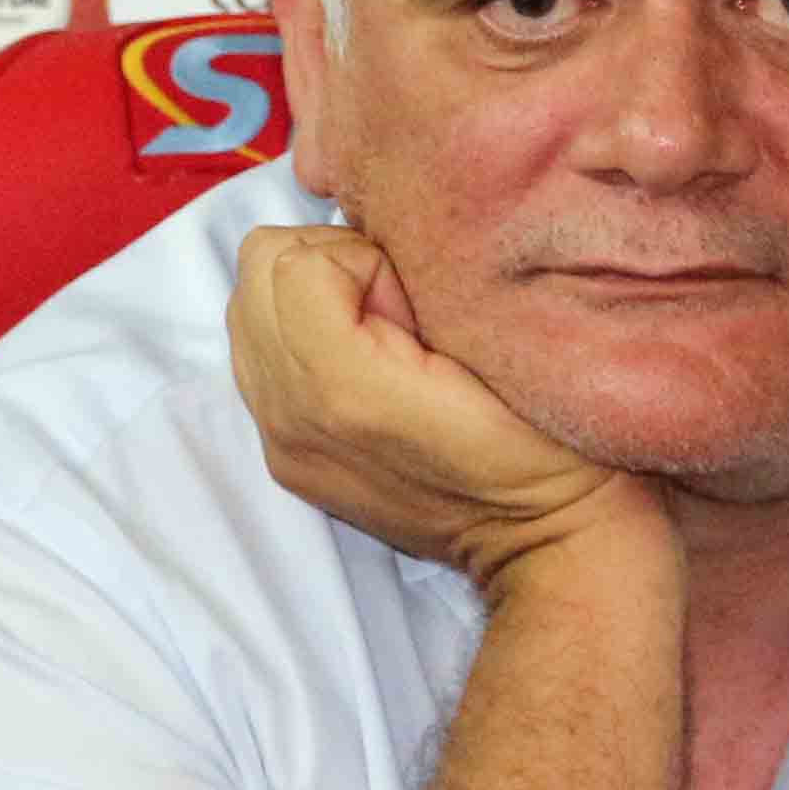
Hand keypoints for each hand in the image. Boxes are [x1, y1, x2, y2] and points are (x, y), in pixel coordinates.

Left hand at [226, 223, 644, 602]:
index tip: (413, 303)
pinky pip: (255, 360)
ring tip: (373, 335)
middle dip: (324, 267)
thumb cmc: (540, 434)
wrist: (542, 538)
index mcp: (340, 384)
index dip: (366, 261)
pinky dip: (296, 342)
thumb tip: (369, 251)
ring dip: (303, 302)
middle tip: (390, 308)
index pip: (301, 259)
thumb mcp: (493, 335)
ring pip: (246, 309)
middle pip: (256, 269)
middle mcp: (292, 416)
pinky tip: (356, 366)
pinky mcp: (285, 460)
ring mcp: (281, 443)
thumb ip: (414, 279)